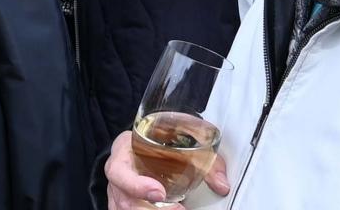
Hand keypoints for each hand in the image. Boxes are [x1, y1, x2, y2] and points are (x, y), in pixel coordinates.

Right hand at [104, 130, 228, 208]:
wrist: (149, 141)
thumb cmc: (159, 138)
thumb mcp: (182, 137)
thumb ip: (205, 159)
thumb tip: (222, 184)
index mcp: (123, 153)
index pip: (118, 171)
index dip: (136, 185)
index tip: (160, 193)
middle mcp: (118, 177)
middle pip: (124, 201)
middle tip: (179, 209)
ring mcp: (119, 195)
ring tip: (179, 209)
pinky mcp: (126, 206)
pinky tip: (171, 209)